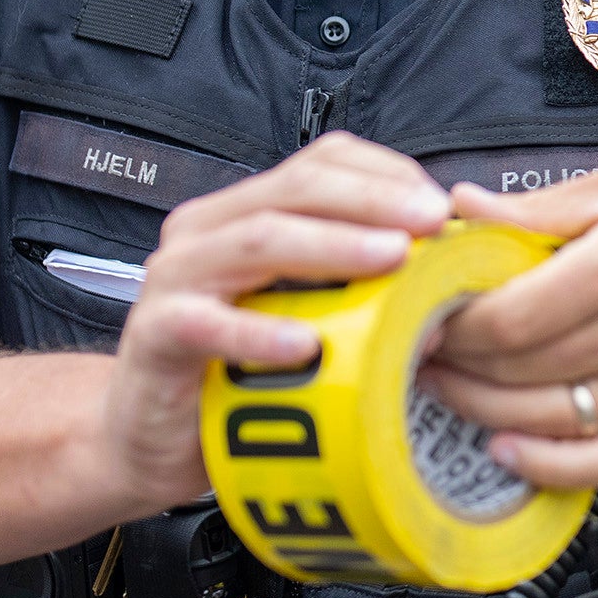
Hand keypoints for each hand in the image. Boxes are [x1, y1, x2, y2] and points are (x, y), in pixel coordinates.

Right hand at [89, 132, 452, 510]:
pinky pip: (207, 324)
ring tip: (392, 260)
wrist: (150, 435)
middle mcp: (208, 231)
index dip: (386, 175)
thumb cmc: (237, 372)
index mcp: (247, 213)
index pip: (321, 162)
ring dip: (333, 247)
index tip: (443, 203)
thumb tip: (447, 271)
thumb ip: (356, 281)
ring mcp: (176, 278)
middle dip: (373, 200)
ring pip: (258, 241)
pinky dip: (259, 333)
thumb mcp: (304, 312)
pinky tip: (307, 344)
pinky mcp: (156, 333)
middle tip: (433, 221)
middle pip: (296, 190)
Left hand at [422, 157, 597, 488]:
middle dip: (454, 363)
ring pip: (544, 421)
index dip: (453, 322)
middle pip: (516, 369)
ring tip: (447, 391)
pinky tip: (507, 450)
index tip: (430, 312)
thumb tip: (465, 209)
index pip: (509, 314)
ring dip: (480, 411)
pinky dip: (544, 467)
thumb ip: (546, 206)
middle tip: (423, 349)